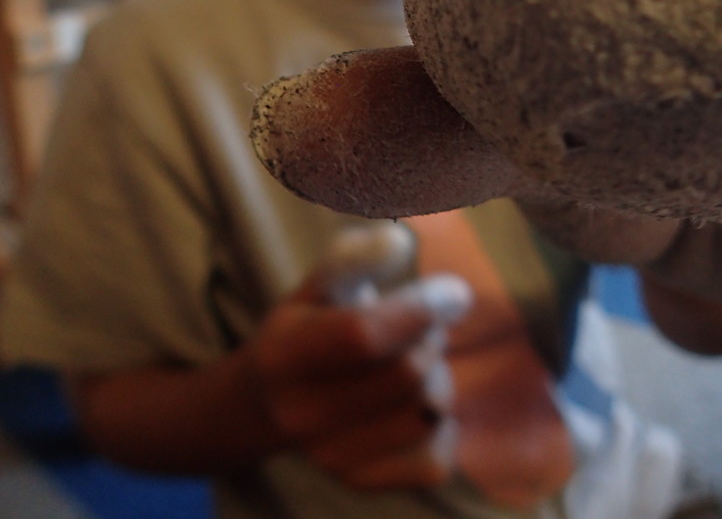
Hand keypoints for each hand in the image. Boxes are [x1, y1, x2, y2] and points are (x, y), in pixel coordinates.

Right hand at [245, 270, 468, 491]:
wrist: (266, 404)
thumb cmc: (308, 327)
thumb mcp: (319, 284)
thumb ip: (356, 255)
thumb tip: (399, 240)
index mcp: (285, 354)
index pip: (364, 335)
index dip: (421, 308)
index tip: (455, 291)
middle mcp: (301, 415)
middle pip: (408, 373)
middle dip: (431, 338)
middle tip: (422, 326)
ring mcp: (330, 458)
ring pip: (428, 412)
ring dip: (438, 378)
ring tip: (413, 362)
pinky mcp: (362, 482)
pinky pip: (438, 457)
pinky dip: (443, 427)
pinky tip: (415, 404)